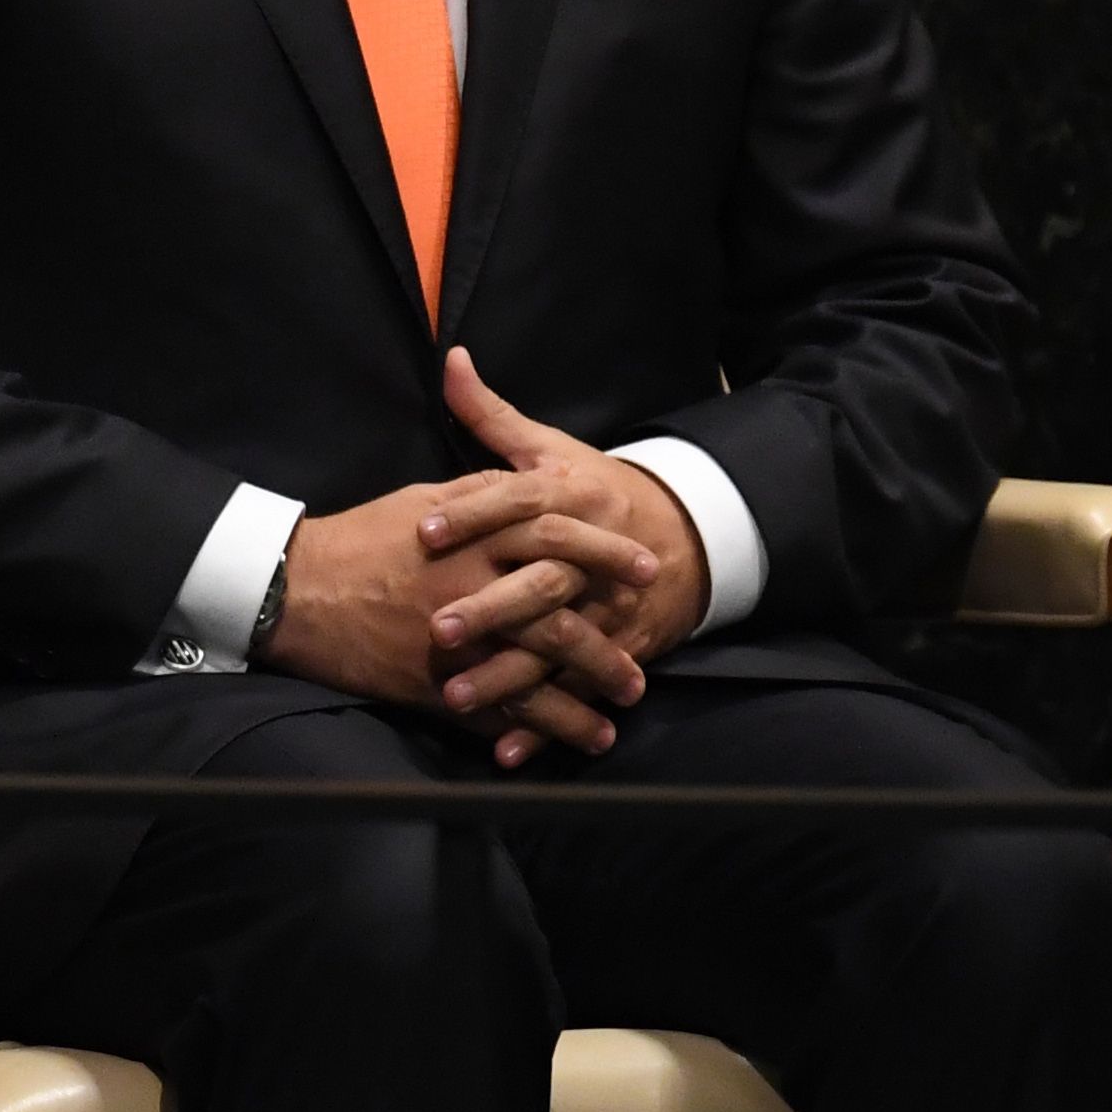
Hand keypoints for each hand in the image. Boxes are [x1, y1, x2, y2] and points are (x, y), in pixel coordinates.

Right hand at [260, 467, 654, 727]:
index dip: (606, 553)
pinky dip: (525, 732)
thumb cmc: (363, 537)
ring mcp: (457, 643)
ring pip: (531, 675)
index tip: (648, 567)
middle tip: (641, 668)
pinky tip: (558, 746)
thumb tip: (527, 484)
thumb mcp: (426, 498)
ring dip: (577, 702)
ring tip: (614, 724)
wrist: (297, 589)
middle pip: (557, 616)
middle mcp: (476, 589)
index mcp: (479, 536)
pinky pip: (490, 712)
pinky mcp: (432, 683)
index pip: (559, 538)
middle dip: (605, 643)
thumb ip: (484, 495)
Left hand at [420, 348, 712, 765]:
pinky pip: (579, 690)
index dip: (474, 514)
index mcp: (572, 495)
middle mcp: (591, 552)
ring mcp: (608, 606)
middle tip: (440, 628)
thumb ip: (491, 414)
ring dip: (510, 678)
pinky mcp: (619, 648)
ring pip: (557, 646)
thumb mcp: (552, 447)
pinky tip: (505, 751)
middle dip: (493, 608)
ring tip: (458, 699)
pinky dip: (545, 727)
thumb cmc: (601, 489)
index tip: (425, 530)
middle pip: (542, 581)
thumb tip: (451, 360)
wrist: (686, 538)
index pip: (520, 502)